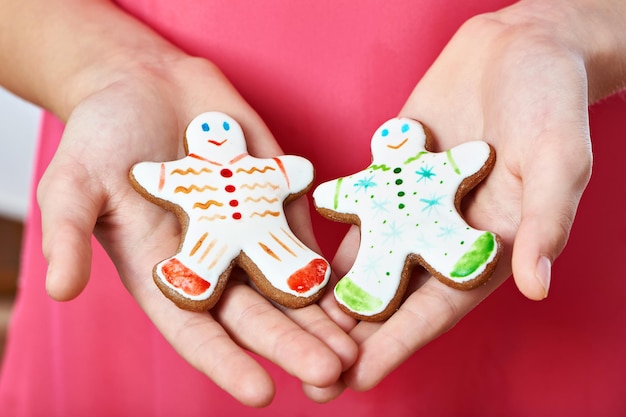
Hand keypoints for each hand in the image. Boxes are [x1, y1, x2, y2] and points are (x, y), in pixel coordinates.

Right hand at [36, 58, 356, 405]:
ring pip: (290, 285)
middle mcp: (213, 264)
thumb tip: (59, 291)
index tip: (261, 392)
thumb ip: (69, 234)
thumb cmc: (102, 135)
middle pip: (257, 316)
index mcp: (165, 274)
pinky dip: (332, 265)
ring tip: (355, 350)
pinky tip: (359, 291)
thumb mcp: (73, 182)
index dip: (226, 363)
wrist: (146, 84)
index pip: (197, 331)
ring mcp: (249, 233)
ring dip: (323, 319)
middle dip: (293, 346)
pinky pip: (308, 236)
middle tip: (329, 376)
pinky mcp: (276, 201)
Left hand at [333, 0, 614, 390]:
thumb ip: (544, 220)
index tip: (359, 378)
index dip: (398, 344)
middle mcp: (442, 235)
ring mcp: (411, 207)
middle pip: (394, 297)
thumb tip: (536, 285)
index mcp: (486, 246)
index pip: (437, 309)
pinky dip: (327, 239)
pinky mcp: (388, 176)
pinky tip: (294, 264)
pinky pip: (352, 214)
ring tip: (291, 331)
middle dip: (353, 338)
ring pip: (366, 262)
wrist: (517, 47)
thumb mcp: (558, 158)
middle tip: (311, 376)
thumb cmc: (550, 100)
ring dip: (331, 298)